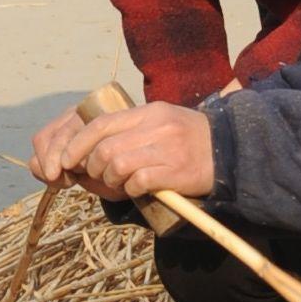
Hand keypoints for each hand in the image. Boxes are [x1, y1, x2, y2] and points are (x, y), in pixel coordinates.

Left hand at [77, 101, 217, 202]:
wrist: (233, 152)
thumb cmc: (191, 142)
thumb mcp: (161, 124)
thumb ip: (129, 132)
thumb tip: (89, 152)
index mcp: (149, 112)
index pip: (101, 124)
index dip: (77, 144)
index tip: (67, 160)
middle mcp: (156, 126)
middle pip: (105, 148)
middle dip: (94, 167)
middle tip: (101, 177)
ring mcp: (167, 148)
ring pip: (118, 165)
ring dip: (112, 180)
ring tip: (122, 184)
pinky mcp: (176, 171)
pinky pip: (139, 181)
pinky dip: (132, 189)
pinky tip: (140, 189)